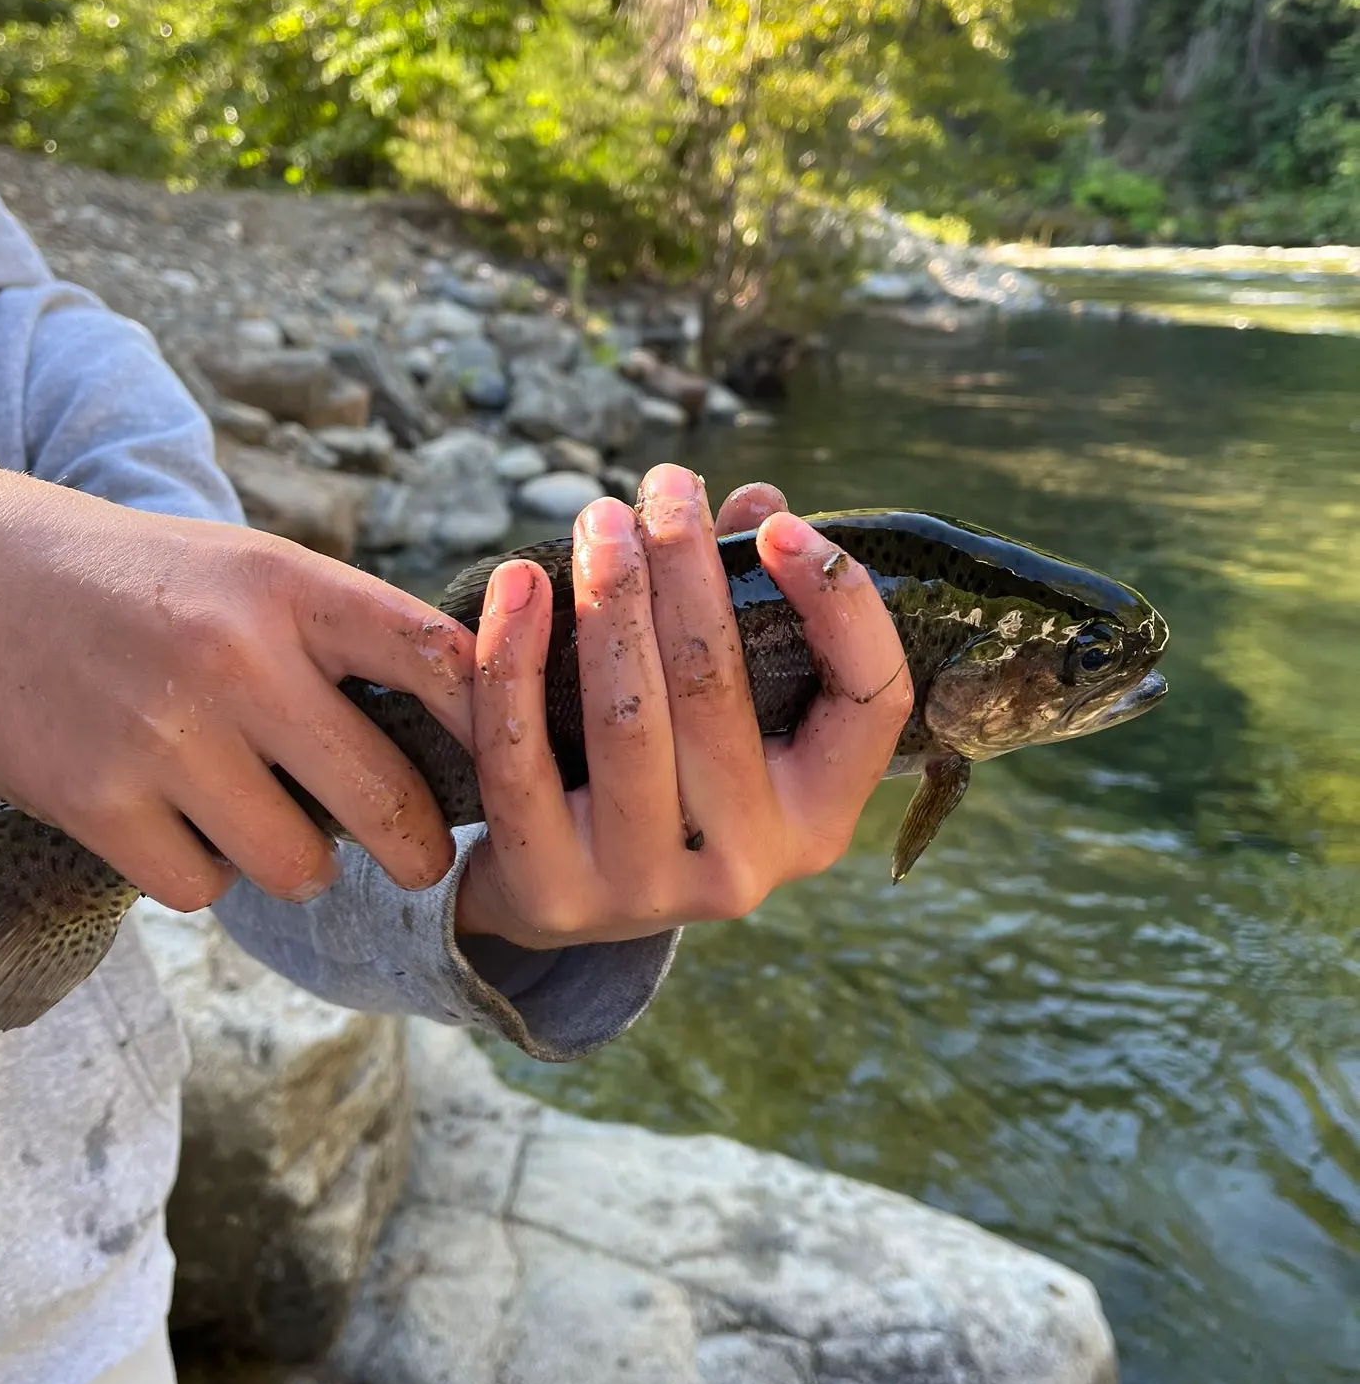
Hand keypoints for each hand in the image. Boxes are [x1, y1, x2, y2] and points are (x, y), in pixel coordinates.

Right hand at [0, 430, 475, 910]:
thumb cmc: (131, 582)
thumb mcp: (243, 569)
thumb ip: (339, 634)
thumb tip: (458, 719)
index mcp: (288, 585)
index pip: (436, 661)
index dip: (492, 726)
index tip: (509, 768)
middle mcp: (235, 657)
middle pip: (387, 799)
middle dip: (414, 846)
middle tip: (416, 857)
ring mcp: (164, 733)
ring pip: (299, 865)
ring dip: (295, 860)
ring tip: (262, 820)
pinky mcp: (96, 800)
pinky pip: (203, 888)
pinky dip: (200, 872)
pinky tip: (176, 823)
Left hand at [454, 463, 912, 947]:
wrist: (559, 895)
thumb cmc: (666, 774)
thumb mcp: (724, 714)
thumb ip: (747, 610)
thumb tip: (755, 498)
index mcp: (817, 816)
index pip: (873, 704)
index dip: (841, 606)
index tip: (783, 526)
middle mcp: (749, 863)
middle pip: (719, 690)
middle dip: (685, 570)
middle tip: (663, 488)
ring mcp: (649, 886)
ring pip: (626, 719)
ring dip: (608, 601)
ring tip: (599, 520)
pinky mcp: (553, 890)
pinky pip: (521, 756)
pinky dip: (509, 661)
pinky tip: (516, 585)